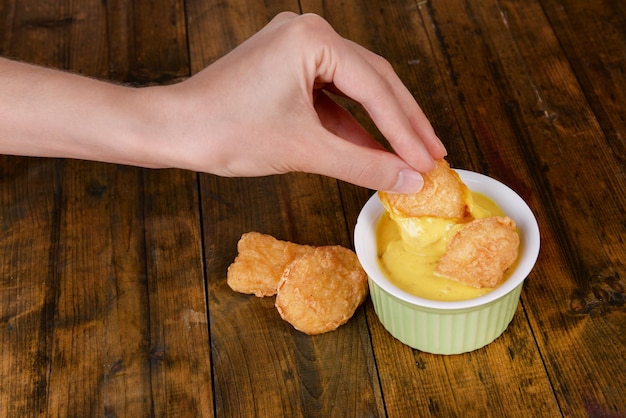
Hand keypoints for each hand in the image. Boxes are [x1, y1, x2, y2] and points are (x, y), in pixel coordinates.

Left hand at [148, 12, 446, 191]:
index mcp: (313, 39)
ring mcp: (296, 49)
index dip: (406, 131)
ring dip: (379, 126)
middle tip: (432, 154)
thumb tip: (408, 180)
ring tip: (411, 154)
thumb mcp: (304, 149)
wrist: (172, 130)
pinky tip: (372, 150)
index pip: (376, 88)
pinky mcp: (287, 69)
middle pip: (373, 82)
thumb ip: (363, 165)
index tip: (429, 160)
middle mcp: (308, 33)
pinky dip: (350, 125)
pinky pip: (330, 97)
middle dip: (402, 124)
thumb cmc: (225, 130)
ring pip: (354, 91)